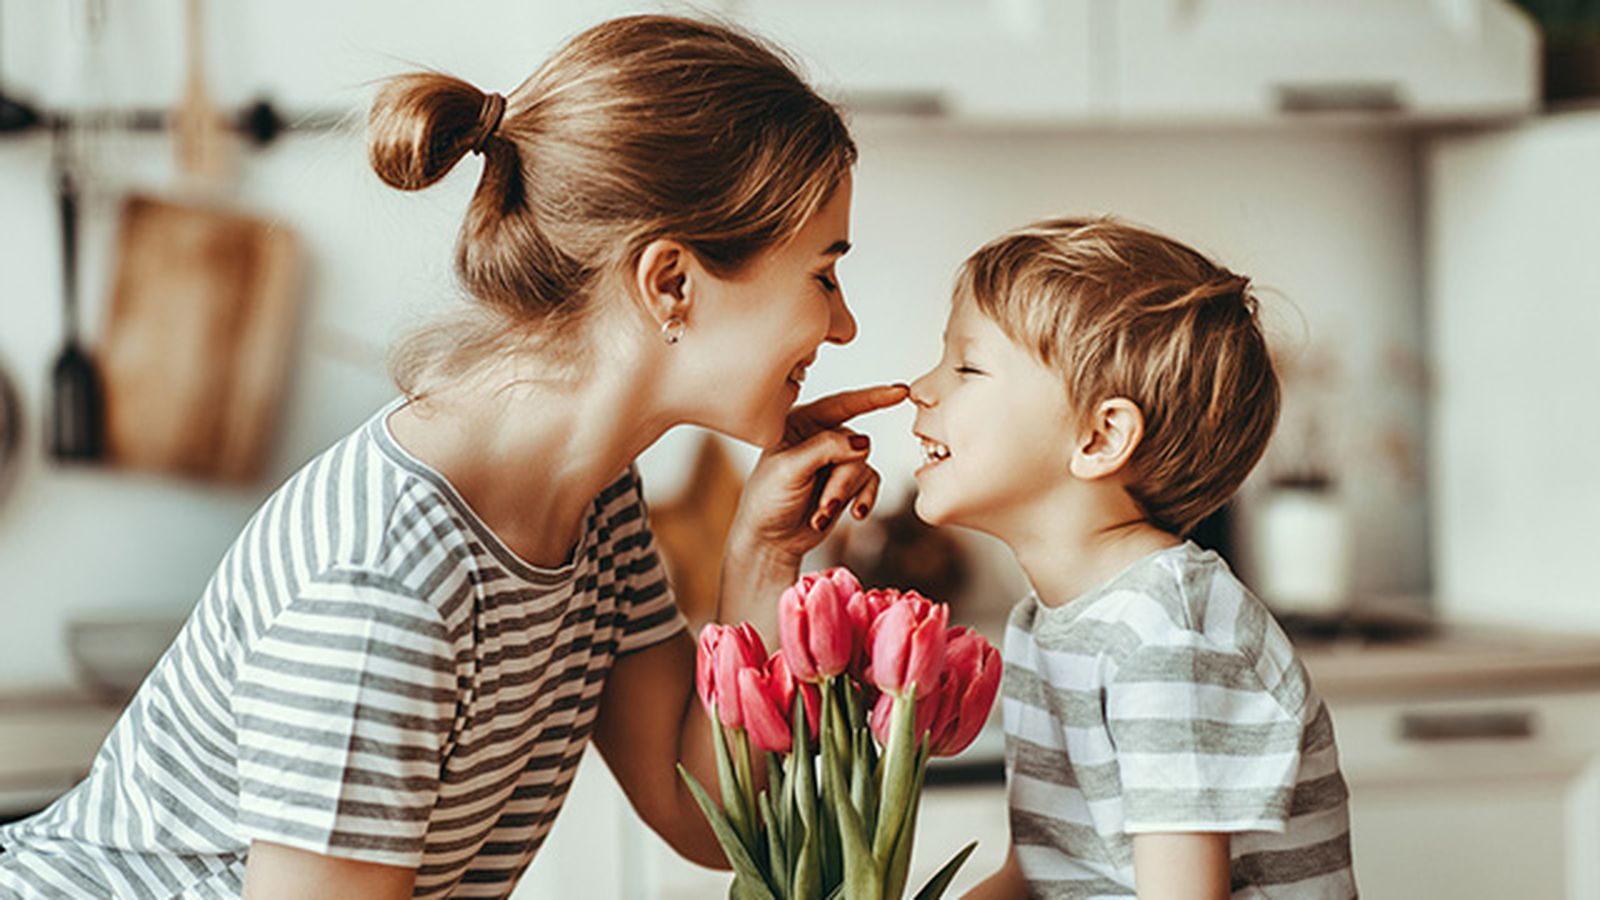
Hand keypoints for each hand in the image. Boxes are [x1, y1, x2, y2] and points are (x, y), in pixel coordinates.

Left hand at [734, 382, 908, 558]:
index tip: (900, 391)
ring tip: (821, 514)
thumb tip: (863, 442)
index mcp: (801, 422)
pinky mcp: (848, 483)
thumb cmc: (768, 500)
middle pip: (855, 444)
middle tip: (824, 505)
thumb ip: (825, 449)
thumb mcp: (790, 469)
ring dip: (844, 494)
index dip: (872, 397)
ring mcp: (836, 460)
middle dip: (841, 479)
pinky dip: (863, 499)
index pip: (841, 404)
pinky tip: (854, 514)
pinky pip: (871, 482)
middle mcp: (821, 437)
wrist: (770, 539)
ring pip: (862, 466)